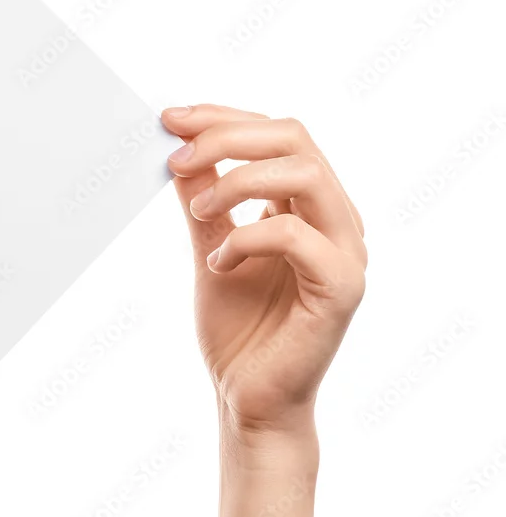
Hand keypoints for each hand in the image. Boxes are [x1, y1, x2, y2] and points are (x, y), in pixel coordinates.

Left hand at [161, 104, 366, 433]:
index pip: (279, 134)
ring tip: (199, 210)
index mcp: (311, 205)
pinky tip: (219, 264)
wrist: (248, 398)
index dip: (224, 118)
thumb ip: (204, 201)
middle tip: (175, 156)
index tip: (170, 119)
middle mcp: (336, 219)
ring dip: (237, 180)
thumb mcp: (210, 249)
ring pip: (305, 173)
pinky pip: (296, 235)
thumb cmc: (238, 331)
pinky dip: (247, 239)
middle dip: (227, 136)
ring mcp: (346, 251)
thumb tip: (181, 150)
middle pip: (294, 137)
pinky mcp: (342, 287)